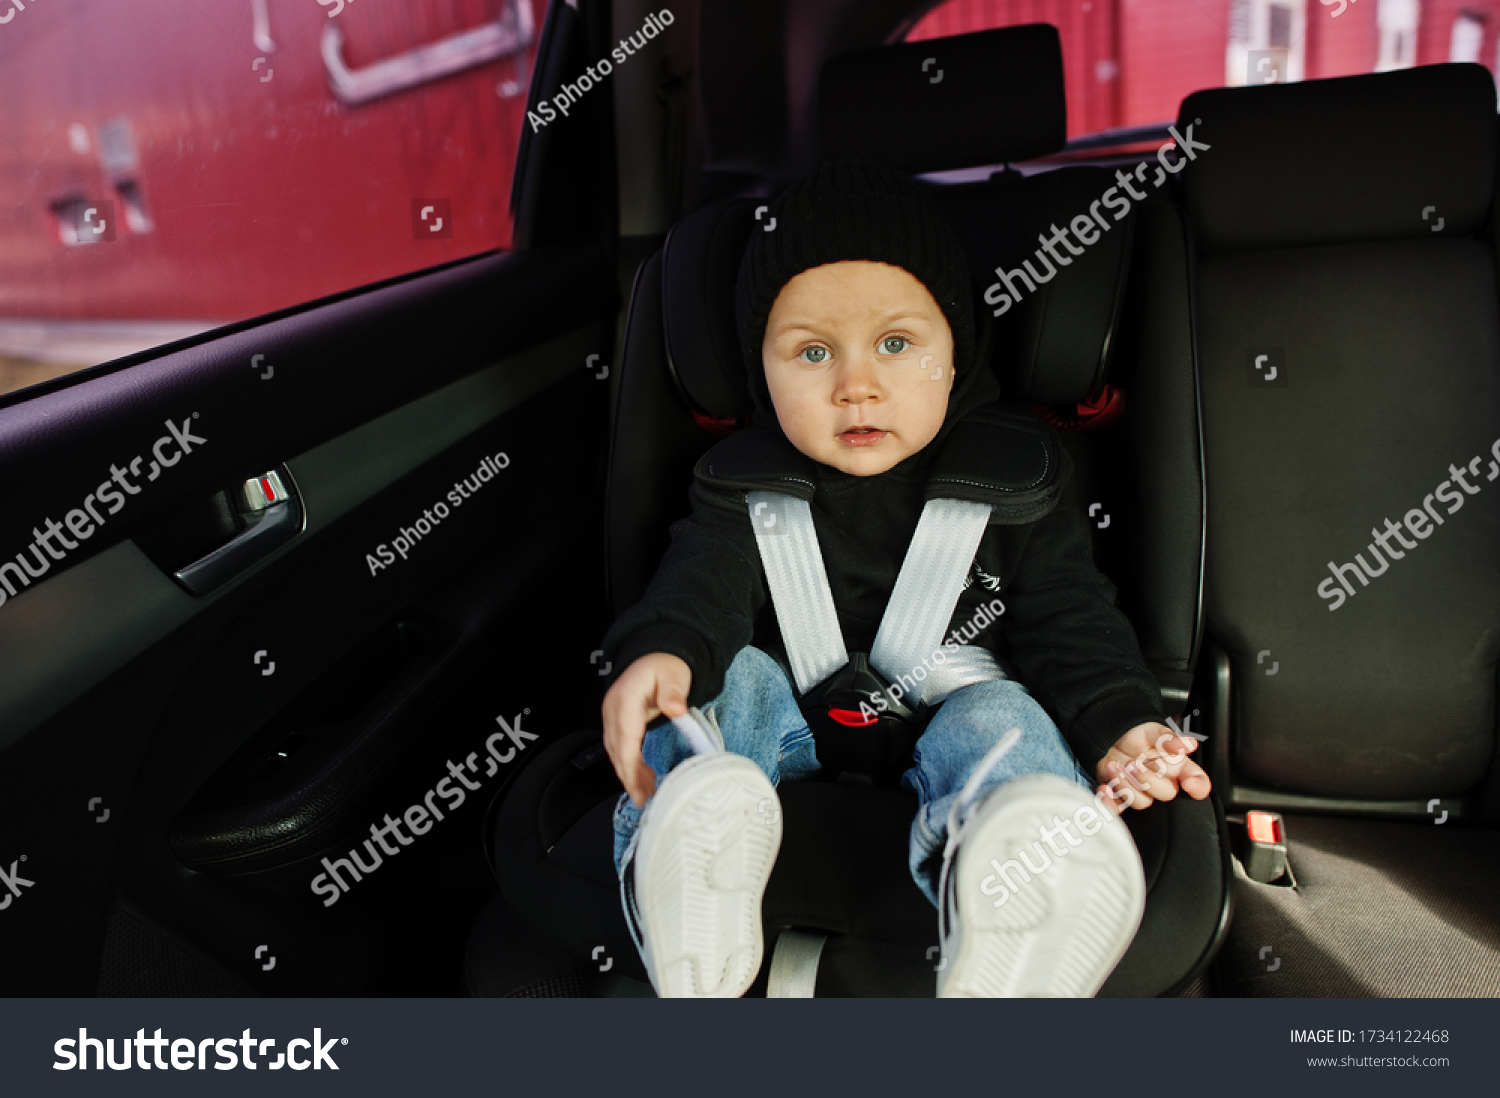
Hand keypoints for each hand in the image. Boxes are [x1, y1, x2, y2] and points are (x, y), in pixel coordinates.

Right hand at [602, 652, 691, 807]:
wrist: (657, 655)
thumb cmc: (666, 666)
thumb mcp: (674, 675)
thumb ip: (673, 693)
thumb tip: (676, 709)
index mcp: (625, 699)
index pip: (625, 738)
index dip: (630, 765)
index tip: (638, 786)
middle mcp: (613, 709)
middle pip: (616, 750)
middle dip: (628, 777)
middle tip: (642, 799)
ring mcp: (612, 716)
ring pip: (616, 752)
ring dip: (629, 773)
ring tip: (646, 793)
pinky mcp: (617, 722)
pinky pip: (621, 747)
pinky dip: (630, 764)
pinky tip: (644, 777)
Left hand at [1094, 721, 1210, 814]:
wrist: (1108, 735)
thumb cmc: (1134, 734)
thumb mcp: (1152, 731)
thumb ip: (1169, 738)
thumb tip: (1189, 744)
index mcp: (1177, 766)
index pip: (1197, 780)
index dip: (1198, 785)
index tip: (1190, 783)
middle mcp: (1163, 781)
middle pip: (1167, 793)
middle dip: (1148, 778)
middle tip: (1133, 763)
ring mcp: (1143, 791)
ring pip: (1142, 802)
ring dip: (1125, 784)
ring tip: (1113, 764)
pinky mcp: (1122, 797)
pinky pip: (1119, 809)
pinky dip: (1110, 802)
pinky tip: (1105, 788)